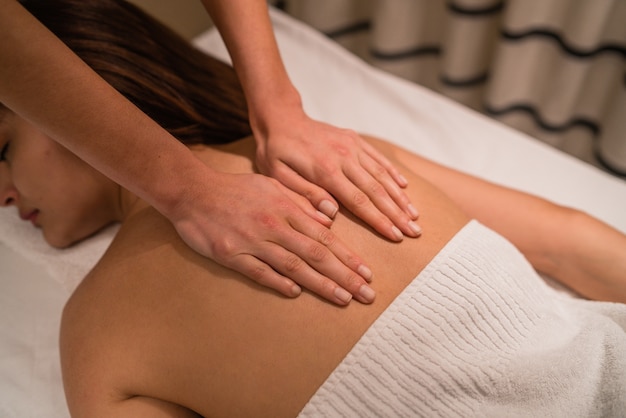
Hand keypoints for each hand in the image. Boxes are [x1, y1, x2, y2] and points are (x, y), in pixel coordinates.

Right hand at [169, 170, 374, 304]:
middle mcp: (274, 226)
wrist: (193, 192)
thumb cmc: (236, 189)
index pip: (325, 236)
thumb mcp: (272, 186)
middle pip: (316, 254)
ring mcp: (253, 241)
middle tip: (366, 294)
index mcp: (286, 209)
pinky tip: (296, 293)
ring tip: (343, 299)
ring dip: (321, 284)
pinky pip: (259, 272)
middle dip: (345, 276)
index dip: (348, 257)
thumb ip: (301, 202)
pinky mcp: (231, 254)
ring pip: (293, 266)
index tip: (367, 273)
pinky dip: (278, 282)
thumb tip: (329, 219)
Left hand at [254, 109, 419, 241]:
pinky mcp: (354, 139)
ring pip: (382, 175)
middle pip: (377, 190)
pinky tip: (405, 187)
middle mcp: (344, 157)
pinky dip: (393, 173)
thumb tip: (332, 214)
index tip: (396, 236)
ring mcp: (351, 146)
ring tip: (415, 215)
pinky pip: (378, 158)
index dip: (379, 220)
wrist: (280, 118)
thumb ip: (305, 195)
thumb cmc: (276, 152)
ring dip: (400, 196)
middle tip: (415, 232)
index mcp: (325, 170)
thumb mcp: (278, 177)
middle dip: (397, 214)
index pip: (359, 201)